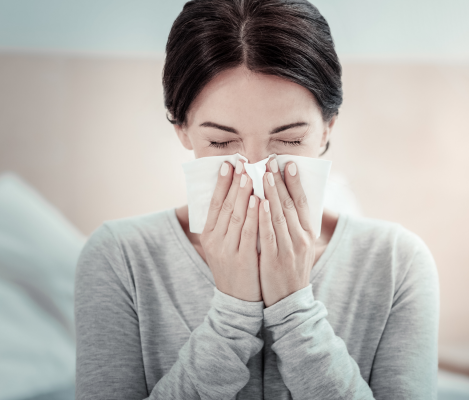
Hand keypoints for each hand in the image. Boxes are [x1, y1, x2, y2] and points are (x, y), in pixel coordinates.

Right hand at [200, 160, 261, 301]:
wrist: (237, 301)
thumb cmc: (234, 267)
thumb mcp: (223, 245)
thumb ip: (226, 223)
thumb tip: (234, 195)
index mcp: (208, 235)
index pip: (214, 203)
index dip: (221, 183)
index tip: (228, 164)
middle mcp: (215, 241)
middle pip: (225, 206)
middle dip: (234, 182)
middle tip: (241, 162)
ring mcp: (228, 250)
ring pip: (236, 217)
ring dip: (244, 194)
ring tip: (250, 175)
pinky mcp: (243, 259)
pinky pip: (249, 233)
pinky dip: (255, 216)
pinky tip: (260, 201)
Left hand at [258, 157, 315, 306]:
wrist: (289, 301)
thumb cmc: (291, 269)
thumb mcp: (301, 247)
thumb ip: (296, 225)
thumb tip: (290, 201)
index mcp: (308, 234)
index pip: (302, 203)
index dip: (295, 182)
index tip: (289, 164)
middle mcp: (301, 239)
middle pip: (290, 205)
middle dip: (279, 181)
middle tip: (270, 161)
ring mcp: (288, 249)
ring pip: (279, 216)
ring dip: (271, 193)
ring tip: (263, 174)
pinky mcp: (274, 259)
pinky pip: (268, 234)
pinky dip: (264, 217)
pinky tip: (258, 202)